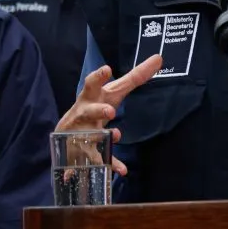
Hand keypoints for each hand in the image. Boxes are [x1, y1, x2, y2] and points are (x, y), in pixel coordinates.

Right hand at [56, 54, 161, 175]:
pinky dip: (110, 163)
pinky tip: (122, 170)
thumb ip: (135, 77)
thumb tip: (159, 58)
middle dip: (98, 110)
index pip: (93, 83)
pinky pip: (99, 158)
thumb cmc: (96, 104)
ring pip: (91, 135)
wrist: (68, 132)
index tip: (106, 70)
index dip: (98, 76)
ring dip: (103, 137)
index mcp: (91, 96)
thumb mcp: (114, 90)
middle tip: (111, 112)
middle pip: (88, 110)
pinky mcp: (85, 150)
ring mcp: (83, 132)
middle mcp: (84, 113)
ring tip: (116, 136)